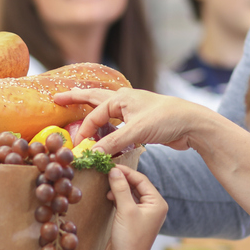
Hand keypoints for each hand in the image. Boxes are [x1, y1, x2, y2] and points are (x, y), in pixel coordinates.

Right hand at [54, 87, 212, 155]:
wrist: (193, 124)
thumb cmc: (166, 119)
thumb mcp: (137, 131)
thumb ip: (113, 143)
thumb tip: (91, 153)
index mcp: (122, 98)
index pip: (95, 114)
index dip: (84, 131)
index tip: (77, 147)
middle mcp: (125, 101)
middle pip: (95, 98)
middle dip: (76, 98)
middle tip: (57, 97)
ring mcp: (132, 112)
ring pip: (106, 111)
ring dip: (91, 111)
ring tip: (75, 107)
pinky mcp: (140, 123)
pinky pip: (117, 124)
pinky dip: (107, 128)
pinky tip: (103, 133)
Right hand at [104, 165, 167, 249]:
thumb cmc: (130, 238)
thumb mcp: (125, 210)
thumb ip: (120, 188)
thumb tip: (114, 171)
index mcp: (157, 203)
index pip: (141, 180)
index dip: (126, 172)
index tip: (110, 166)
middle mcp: (152, 207)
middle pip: (136, 185)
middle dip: (122, 179)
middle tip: (106, 172)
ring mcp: (143, 214)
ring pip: (130, 193)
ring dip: (118, 188)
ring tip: (106, 185)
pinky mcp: (133, 220)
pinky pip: (126, 202)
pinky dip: (117, 197)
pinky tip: (108, 196)